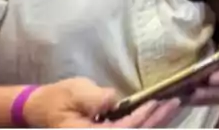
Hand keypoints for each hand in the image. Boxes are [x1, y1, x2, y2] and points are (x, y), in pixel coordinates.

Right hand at [23, 78, 182, 127]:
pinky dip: (146, 121)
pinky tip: (159, 111)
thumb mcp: (75, 93)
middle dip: (156, 121)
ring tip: (173, 106)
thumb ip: (93, 99)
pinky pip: (129, 129)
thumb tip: (113, 100)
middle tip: (175, 103)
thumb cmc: (59, 98)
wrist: (44, 107)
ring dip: (155, 122)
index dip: (140, 118)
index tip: (156, 103)